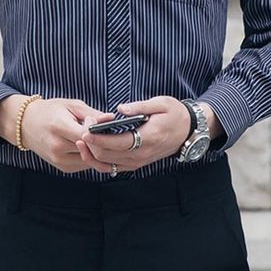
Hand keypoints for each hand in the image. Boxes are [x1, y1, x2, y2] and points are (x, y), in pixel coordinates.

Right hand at [0, 96, 115, 173]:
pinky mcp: (63, 168)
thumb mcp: (70, 105)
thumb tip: (111, 118)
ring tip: (106, 139)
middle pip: (91, 149)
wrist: (27, 125)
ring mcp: (59, 160)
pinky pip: (85, 164)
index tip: (110, 125)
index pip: (87, 135)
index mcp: (59, 127)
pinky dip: (92, 156)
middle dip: (104, 142)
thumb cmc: (51, 111)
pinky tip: (96, 147)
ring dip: (100, 151)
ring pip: (90, 159)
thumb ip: (91, 113)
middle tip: (114, 133)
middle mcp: (57, 147)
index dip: (101, 132)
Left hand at [76, 96, 190, 173]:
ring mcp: (139, 162)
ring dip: (92, 154)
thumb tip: (121, 108)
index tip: (86, 128)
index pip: (118, 143)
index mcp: (149, 138)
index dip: (99, 138)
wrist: (189, 131)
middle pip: (108, 156)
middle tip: (83, 126)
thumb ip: (140, 106)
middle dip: (91, 143)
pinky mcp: (136, 164)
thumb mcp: (161, 103)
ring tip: (81, 140)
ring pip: (108, 165)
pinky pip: (113, 168)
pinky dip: (100, 161)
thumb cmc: (175, 114)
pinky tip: (91, 150)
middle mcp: (142, 154)